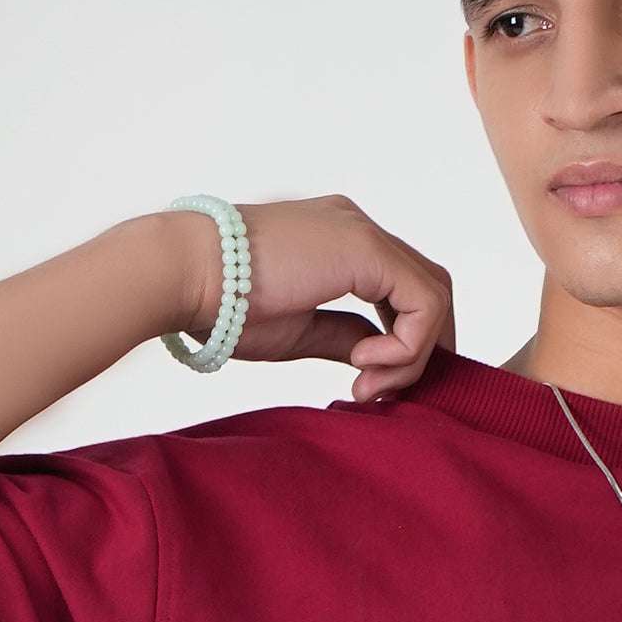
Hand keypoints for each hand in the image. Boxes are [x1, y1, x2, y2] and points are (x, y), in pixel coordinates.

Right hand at [183, 196, 454, 403]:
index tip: (371, 385)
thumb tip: (378, 358)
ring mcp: (364, 234)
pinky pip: (423, 301)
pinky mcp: (366, 248)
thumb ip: (344, 336)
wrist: (188, 274)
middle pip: (429, 287)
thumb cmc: (225, 304)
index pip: (403, 288)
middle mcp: (358, 229)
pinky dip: (406, 344)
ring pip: (434, 295)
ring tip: (366, 384)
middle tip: (384, 391)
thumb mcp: (302, 330)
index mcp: (340, 243)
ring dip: (412, 354)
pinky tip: (363, 364)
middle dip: (423, 348)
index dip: (406, 342)